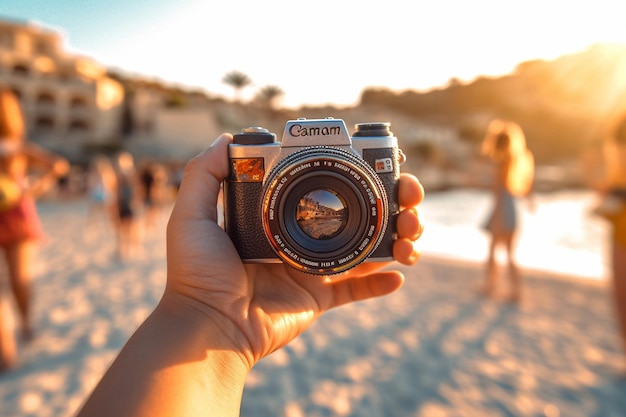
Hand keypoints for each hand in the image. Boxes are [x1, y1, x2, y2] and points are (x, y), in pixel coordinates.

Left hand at [165, 133, 424, 368]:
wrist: (208, 327)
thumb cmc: (196, 275)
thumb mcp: (191, 215)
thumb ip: (203, 175)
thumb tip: (228, 138)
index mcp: (275, 214)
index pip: (322, 185)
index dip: (352, 172)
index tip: (377, 161)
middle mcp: (298, 237)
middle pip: (354, 213)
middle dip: (390, 201)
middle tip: (409, 195)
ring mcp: (312, 268)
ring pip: (365, 248)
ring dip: (397, 237)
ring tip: (411, 231)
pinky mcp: (320, 297)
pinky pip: (358, 290)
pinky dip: (381, 283)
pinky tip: (399, 274)